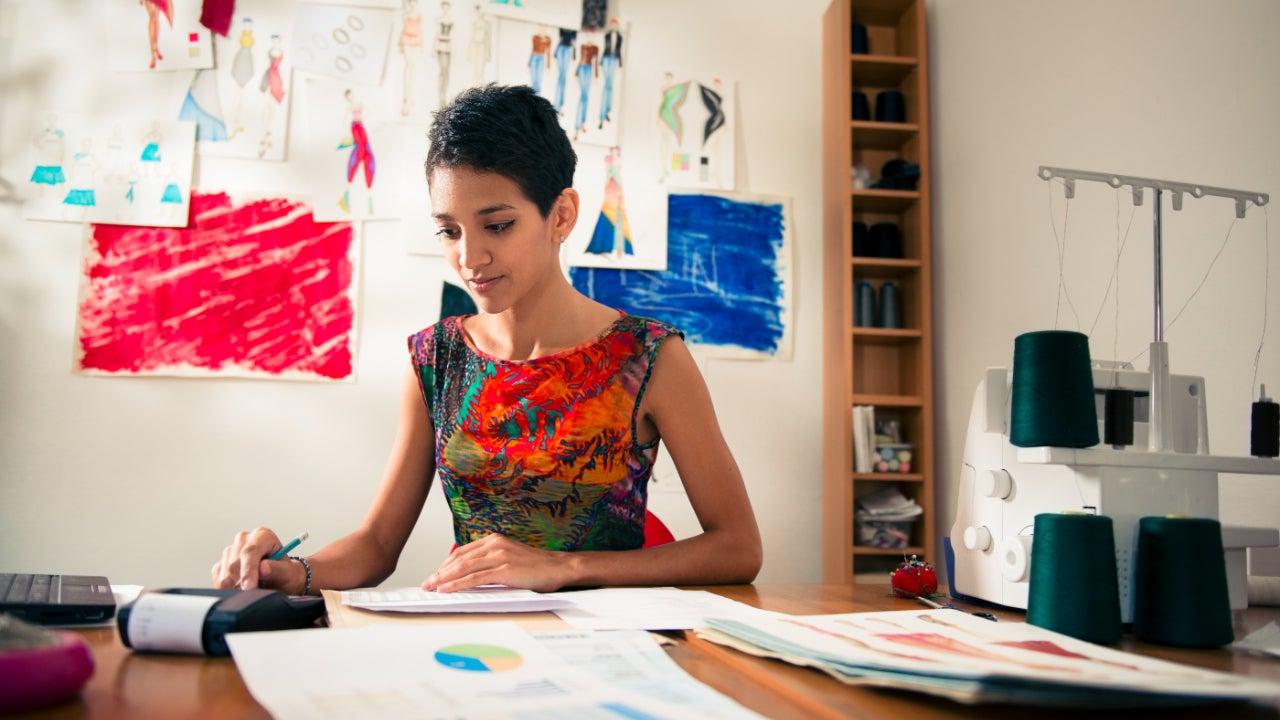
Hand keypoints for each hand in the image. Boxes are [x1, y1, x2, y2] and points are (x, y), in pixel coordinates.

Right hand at [210, 527, 300, 591]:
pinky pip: (218, 579)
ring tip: (251, 589)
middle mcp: (244, 540)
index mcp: (262, 536)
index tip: (249, 587)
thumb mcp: (288, 573)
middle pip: (234, 563)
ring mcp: (231, 551)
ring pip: (224, 574)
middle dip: (241, 583)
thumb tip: (263, 568)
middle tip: (252, 594)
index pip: (250, 551)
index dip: (248, 570)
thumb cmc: (285, 573)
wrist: (278, 579)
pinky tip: (241, 588)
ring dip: (235, 587)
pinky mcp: (222, 564)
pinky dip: (228, 589)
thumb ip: (277, 570)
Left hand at [423, 534, 571, 592]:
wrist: (558, 567)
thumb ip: (491, 562)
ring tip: (432, 587)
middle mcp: (494, 545)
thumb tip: (470, 575)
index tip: (435, 575)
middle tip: (427, 583)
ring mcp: (499, 556)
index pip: (462, 552)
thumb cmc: (536, 567)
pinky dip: (458, 584)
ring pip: (464, 567)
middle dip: (440, 572)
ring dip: (444, 578)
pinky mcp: (504, 570)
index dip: (445, 565)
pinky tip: (447, 589)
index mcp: (494, 540)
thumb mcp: (509, 558)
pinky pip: (475, 578)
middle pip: (459, 559)